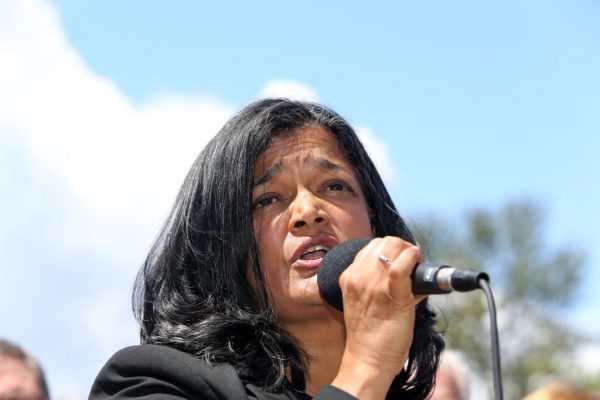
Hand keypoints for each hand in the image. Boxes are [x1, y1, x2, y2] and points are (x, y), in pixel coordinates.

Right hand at [331, 236, 423, 398]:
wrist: (368, 360)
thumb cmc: (371, 334)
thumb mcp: (364, 301)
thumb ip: (378, 283)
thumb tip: (408, 270)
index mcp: (349, 277)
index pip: (372, 247)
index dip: (391, 250)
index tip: (401, 261)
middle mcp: (358, 277)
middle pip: (384, 242)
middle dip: (402, 248)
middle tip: (412, 265)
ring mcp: (373, 285)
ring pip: (393, 247)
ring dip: (410, 254)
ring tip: (416, 270)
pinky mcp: (392, 295)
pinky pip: (402, 265)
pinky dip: (413, 259)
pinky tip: (418, 263)